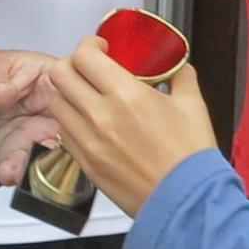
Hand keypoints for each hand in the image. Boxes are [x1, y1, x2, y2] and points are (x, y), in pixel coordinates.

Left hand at [0, 45, 60, 185]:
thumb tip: (4, 92)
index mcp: (49, 80)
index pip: (73, 93)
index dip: (75, 105)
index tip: (65, 115)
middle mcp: (48, 113)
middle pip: (71, 130)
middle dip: (64, 142)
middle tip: (47, 145)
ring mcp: (34, 139)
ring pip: (52, 156)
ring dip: (43, 164)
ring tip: (23, 164)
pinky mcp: (17, 160)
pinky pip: (25, 172)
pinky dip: (19, 175)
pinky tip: (7, 171)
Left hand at [48, 22, 222, 214]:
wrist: (185, 203)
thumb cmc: (190, 158)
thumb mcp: (193, 106)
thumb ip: (181, 77)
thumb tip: (177, 67)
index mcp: (126, 94)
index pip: (84, 56)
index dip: (88, 45)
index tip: (99, 48)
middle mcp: (100, 116)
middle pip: (59, 75)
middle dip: (72, 65)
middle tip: (88, 69)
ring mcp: (88, 142)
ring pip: (56, 104)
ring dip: (68, 94)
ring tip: (86, 96)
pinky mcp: (85, 164)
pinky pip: (64, 134)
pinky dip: (71, 123)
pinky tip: (90, 123)